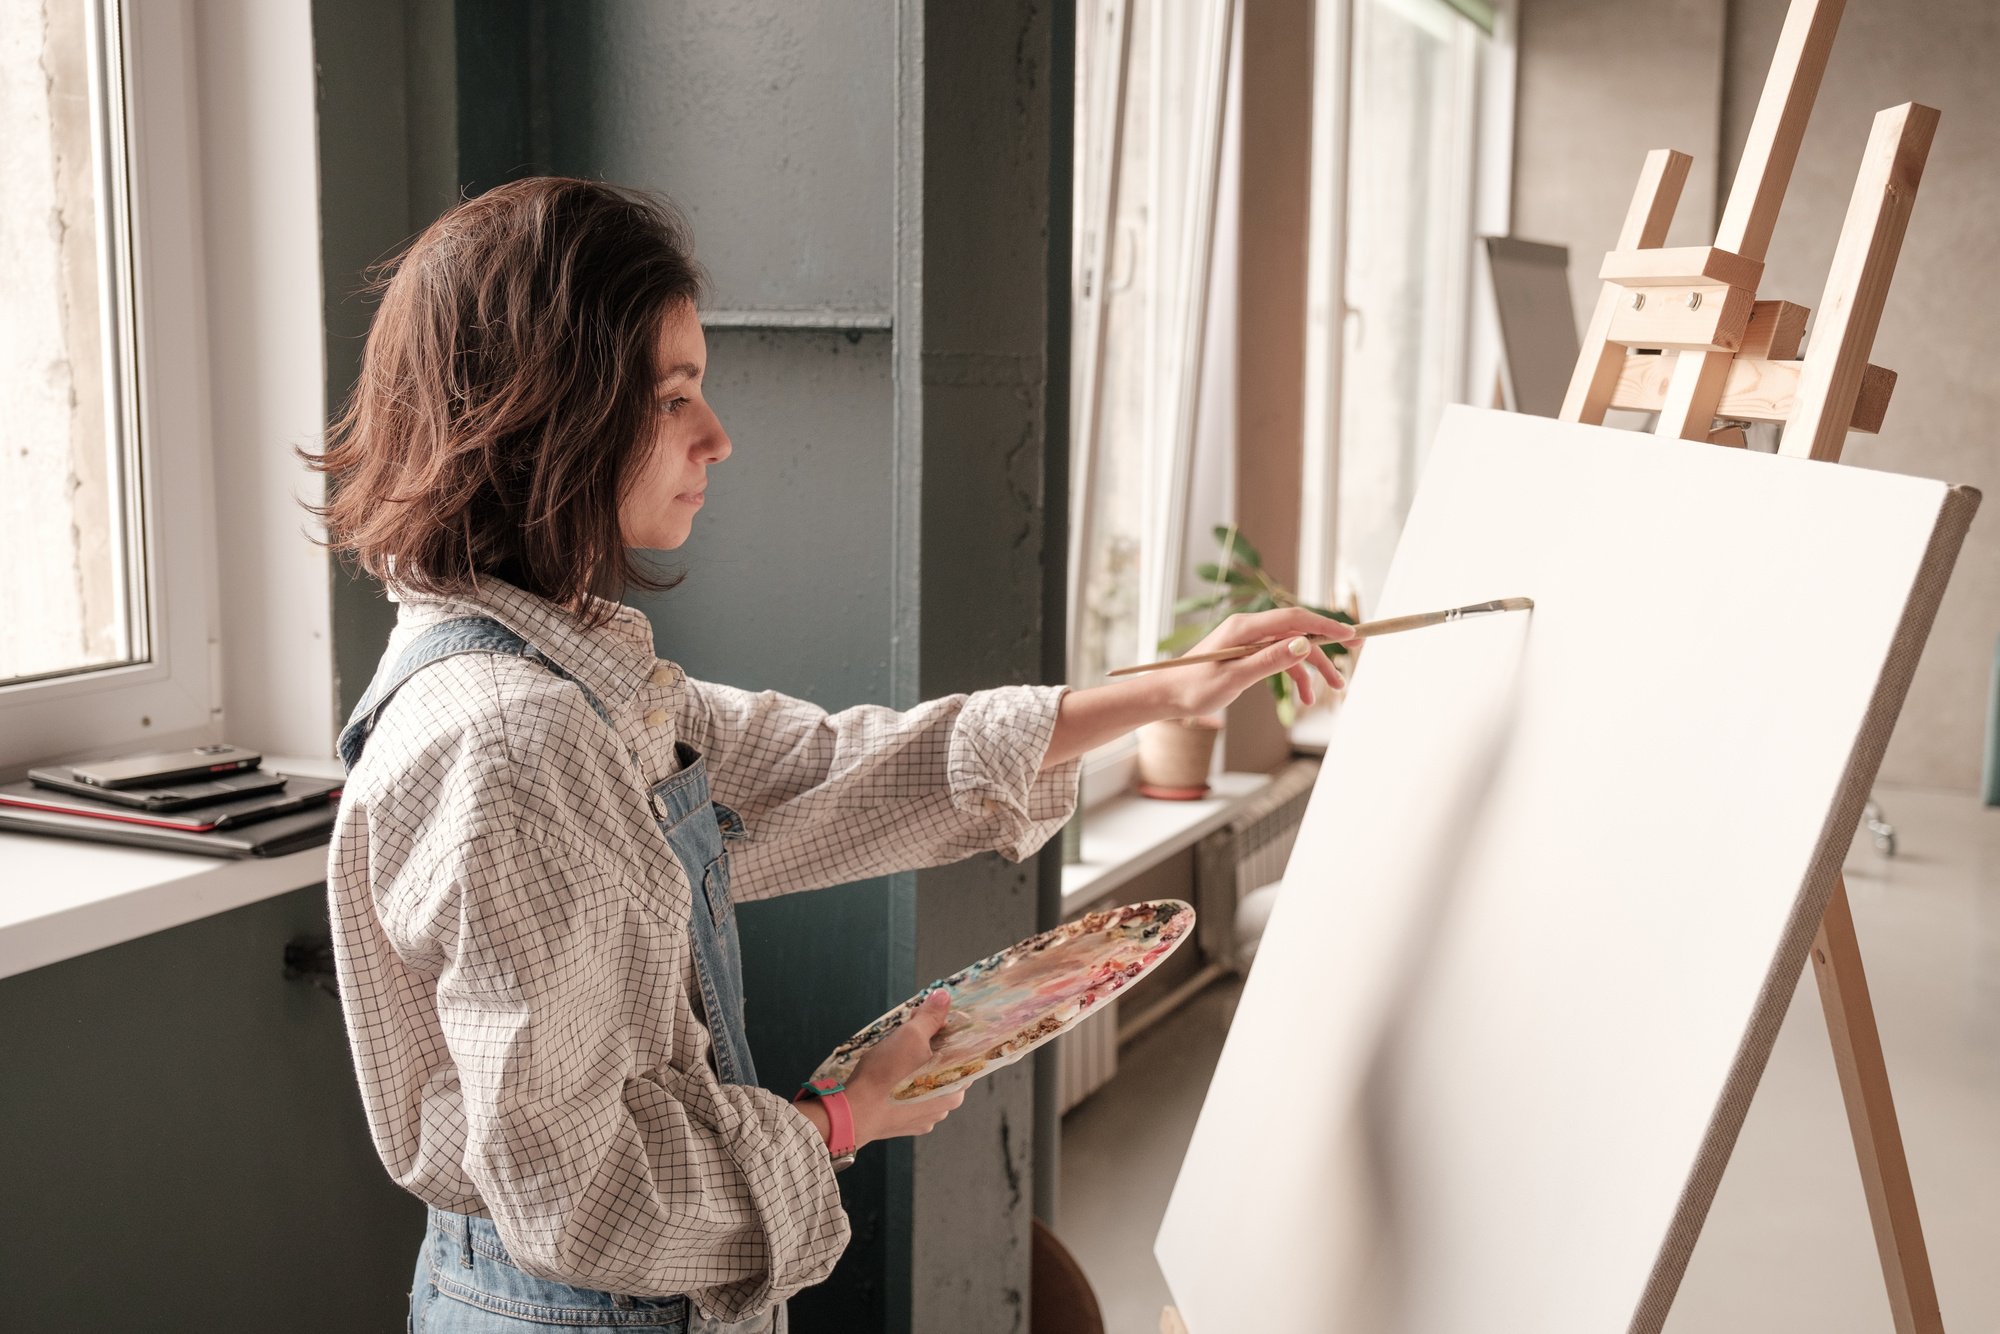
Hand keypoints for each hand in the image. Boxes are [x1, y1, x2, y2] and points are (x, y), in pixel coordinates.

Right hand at [797, 990, 963, 1152]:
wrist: (853, 1112)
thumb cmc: (885, 1075)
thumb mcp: (910, 1036)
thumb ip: (930, 1017)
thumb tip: (943, 996)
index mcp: (957, 1084)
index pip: (962, 1050)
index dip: (946, 1031)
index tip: (929, 1020)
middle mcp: (948, 1103)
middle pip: (944, 1064)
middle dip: (929, 1046)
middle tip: (907, 1033)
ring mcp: (928, 1116)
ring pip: (928, 1080)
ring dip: (916, 1066)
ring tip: (894, 1055)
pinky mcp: (908, 1123)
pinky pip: (912, 1097)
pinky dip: (905, 1085)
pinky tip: (889, 1078)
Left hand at [1164, 608, 1352, 716]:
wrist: (1167, 695)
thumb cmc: (1194, 688)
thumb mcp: (1234, 678)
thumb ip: (1269, 660)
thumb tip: (1304, 644)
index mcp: (1245, 627)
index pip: (1294, 618)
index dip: (1325, 625)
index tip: (1350, 634)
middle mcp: (1249, 629)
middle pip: (1297, 632)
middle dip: (1326, 648)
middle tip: (1353, 657)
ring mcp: (1249, 641)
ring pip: (1291, 648)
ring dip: (1312, 668)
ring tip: (1332, 690)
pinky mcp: (1247, 654)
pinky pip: (1279, 659)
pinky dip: (1294, 675)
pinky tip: (1305, 696)